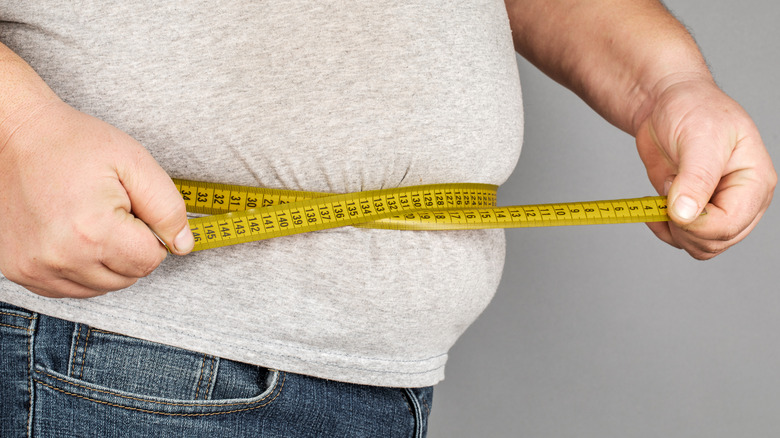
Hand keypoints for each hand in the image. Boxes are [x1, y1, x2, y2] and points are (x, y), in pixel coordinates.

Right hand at [0, 100, 193, 297]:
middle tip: (110, 211)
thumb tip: (183, 245)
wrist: (15, 136)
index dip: (151, 235)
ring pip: (101, 286)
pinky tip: (72, 236)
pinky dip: (80, 267)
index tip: (133, 210)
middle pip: (127, 277)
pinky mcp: (20, 271)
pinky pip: (70, 288)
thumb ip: (168, 209)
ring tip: (89, 222)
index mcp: (93, 231)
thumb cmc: (75, 145)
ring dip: (106, 260)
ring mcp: (36, 268)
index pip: (149, 261)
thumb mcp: (135, 164)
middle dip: (130, 248)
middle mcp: (61, 258)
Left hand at [635, 76, 775, 258]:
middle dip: (684, 226)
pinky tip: (654, 207)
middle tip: (669, 190)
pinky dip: (663, 230)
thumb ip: (695, 178)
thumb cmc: (692, 108)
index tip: (673, 201)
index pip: (730, 224)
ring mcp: (717, 209)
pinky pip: (681, 239)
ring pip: (700, 247)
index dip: (697, 223)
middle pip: (716, 242)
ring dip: (673, 228)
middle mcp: (741, 200)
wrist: (665, 105)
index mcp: (754, 181)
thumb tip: (686, 213)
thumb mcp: (699, 136)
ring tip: (668, 188)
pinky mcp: (693, 212)